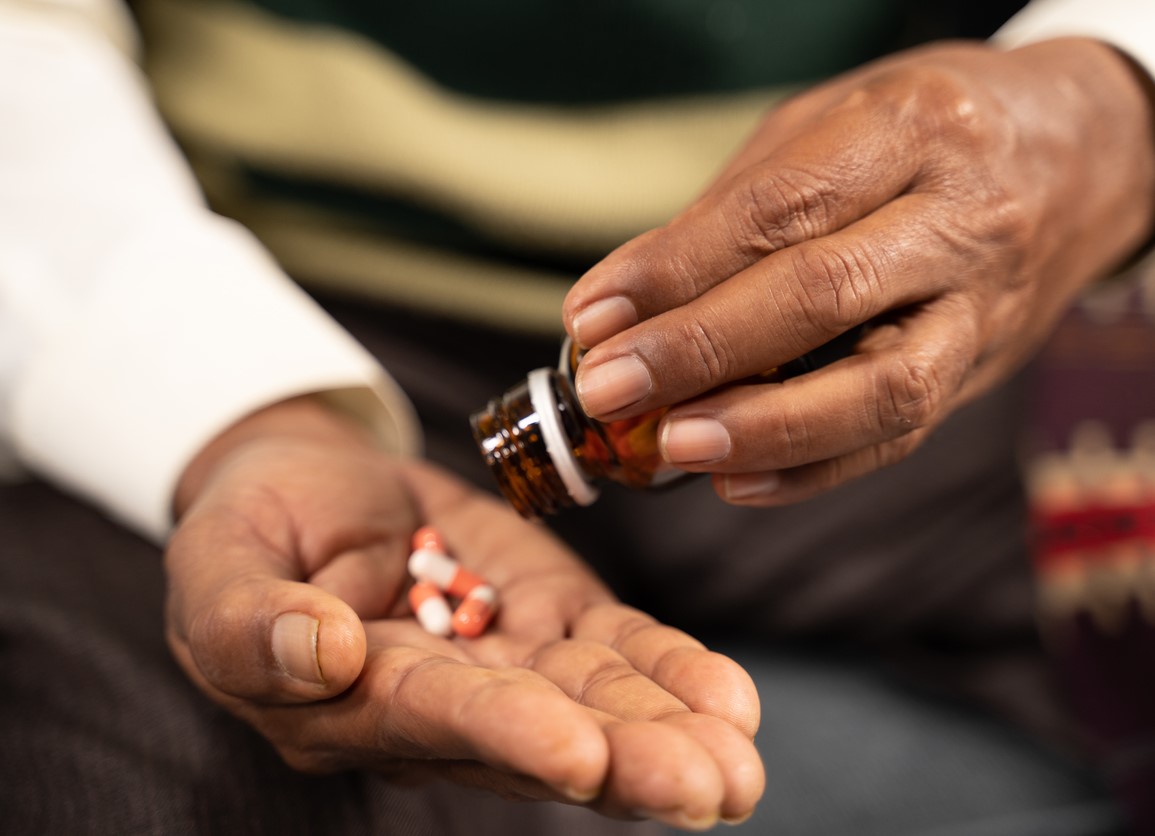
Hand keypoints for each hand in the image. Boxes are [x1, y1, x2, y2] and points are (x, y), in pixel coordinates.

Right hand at [165, 396, 763, 828]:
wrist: (313, 484)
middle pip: (543, 736)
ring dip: (672, 728)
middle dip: (628, 762)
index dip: (507, 736)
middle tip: (711, 787)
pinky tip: (729, 697)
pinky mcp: (550, 615)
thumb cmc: (251, 528)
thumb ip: (248, 620)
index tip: (578, 755)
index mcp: (357, 704)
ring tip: (741, 757)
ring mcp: (507, 660)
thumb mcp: (218, 566)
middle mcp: (445, 702)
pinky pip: (616, 648)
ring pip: (597, 701)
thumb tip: (319, 653)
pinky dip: (672, 668)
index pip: (438, 722)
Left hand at [562, 37, 1154, 504]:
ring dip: (764, 429)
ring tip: (671, 446)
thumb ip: (735, 209)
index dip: (676, 269)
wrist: (1081, 154)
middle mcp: (959, 220)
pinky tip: (734, 482)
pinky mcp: (980, 371)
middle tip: (607, 388)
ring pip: (880, 389)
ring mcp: (981, 306)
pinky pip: (901, 437)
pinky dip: (813, 470)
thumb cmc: (924, 132)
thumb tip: (625, 303)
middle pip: (823, 297)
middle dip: (702, 351)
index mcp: (909, 131)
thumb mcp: (829, 127)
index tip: (594, 314)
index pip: (777, 211)